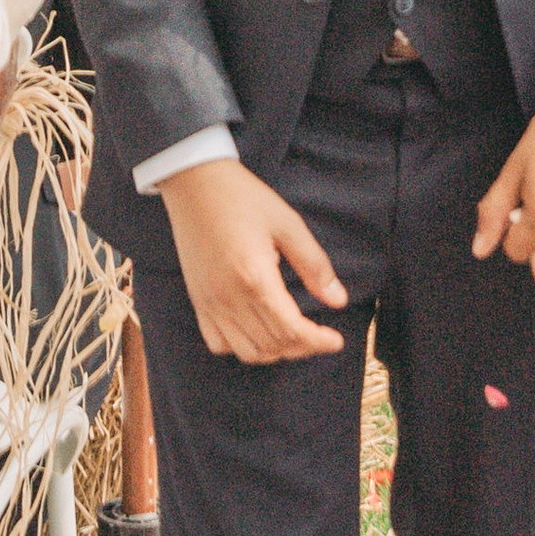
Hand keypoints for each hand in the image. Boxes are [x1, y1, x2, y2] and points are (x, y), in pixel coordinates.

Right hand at [160, 157, 348, 363]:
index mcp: (254, 277)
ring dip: (276, 352)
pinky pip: (219, 342)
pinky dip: (243, 347)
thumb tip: (338, 300)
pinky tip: (259, 332)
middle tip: (322, 336)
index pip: (290, 330)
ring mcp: (209, 303)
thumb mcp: (288, 224)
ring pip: (247, 351)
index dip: (317, 341)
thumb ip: (314, 265)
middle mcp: (229, 298)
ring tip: (296, 337)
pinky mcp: (198, 301)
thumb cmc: (244, 198)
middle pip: (272, 345)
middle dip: (303, 347)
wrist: (195, 183)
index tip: (336, 340)